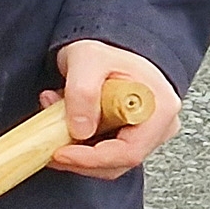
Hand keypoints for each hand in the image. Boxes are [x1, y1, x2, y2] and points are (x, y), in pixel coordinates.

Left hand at [45, 40, 179, 178]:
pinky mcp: (130, 136)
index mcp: (159, 108)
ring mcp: (147, 133)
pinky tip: (64, 120)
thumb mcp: (88, 60)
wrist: (111, 46)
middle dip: (78, 157)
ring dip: (74, 149)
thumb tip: (81, 131)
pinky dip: (78, 144)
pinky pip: (102, 152)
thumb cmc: (107, 51)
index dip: (92, 159)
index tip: (60, 154)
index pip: (129, 152)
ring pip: (108, 161)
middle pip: (118, 162)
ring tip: (55, 116)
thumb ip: (83, 92)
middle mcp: (160, 125)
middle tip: (49, 142)